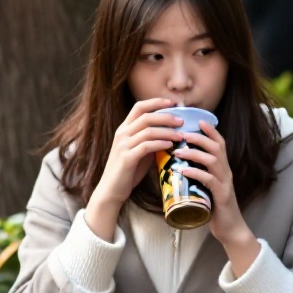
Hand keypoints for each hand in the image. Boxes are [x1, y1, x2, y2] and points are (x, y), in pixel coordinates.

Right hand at [86, 98, 187, 240]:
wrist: (111, 190)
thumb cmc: (128, 172)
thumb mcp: (140, 152)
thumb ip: (150, 141)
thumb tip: (170, 135)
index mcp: (124, 129)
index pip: (139, 107)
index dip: (156, 102)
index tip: (172, 103)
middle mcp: (122, 134)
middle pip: (146, 116)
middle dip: (166, 116)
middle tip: (181, 121)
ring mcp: (123, 145)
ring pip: (148, 130)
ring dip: (167, 131)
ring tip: (181, 135)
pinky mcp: (126, 158)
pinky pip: (146, 146)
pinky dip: (160, 143)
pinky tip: (170, 145)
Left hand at [173, 121, 260, 274]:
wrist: (230, 229)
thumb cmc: (215, 208)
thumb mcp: (207, 187)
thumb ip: (198, 175)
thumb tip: (177, 166)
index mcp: (223, 169)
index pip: (220, 143)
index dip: (210, 131)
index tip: (197, 120)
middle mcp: (226, 173)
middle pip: (217, 147)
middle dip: (200, 138)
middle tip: (182, 134)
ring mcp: (225, 183)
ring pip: (212, 161)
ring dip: (194, 154)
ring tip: (178, 152)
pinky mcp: (221, 196)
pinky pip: (209, 180)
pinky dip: (195, 173)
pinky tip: (183, 171)